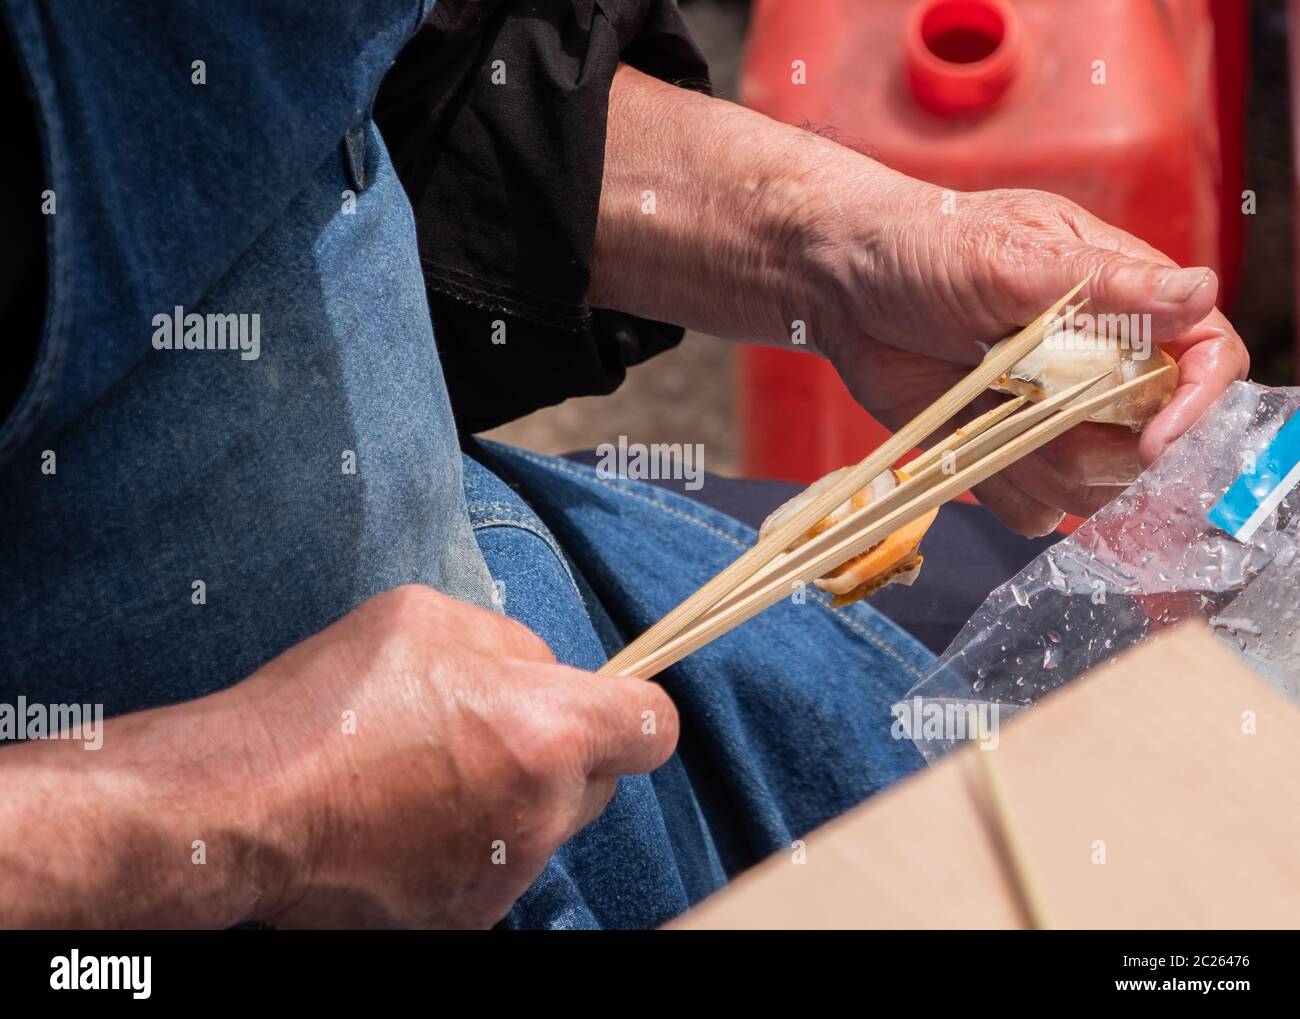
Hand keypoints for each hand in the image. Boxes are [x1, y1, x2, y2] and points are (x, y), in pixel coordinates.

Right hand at [236, 585, 677, 927]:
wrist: (246, 805)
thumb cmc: (331, 700)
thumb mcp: (428, 619)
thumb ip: (512, 644)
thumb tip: (541, 673)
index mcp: (550, 730)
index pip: (654, 727)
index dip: (634, 708)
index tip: (605, 703)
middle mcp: (543, 813)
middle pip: (598, 783)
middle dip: (562, 755)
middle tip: (489, 729)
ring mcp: (505, 875)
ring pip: (542, 827)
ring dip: (511, 800)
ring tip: (424, 775)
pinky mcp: (464, 919)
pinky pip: (494, 869)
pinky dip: (467, 846)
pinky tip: (403, 820)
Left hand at [813, 182, 1248, 535]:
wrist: (845, 285)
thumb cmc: (926, 246)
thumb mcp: (1009, 253)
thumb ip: (1101, 284)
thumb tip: (1198, 295)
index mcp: (1125, 302)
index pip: (1205, 358)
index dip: (1195, 406)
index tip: (1153, 438)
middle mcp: (1103, 368)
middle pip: (1152, 446)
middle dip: (1095, 444)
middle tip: (1024, 400)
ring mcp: (1055, 420)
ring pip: (1092, 488)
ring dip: (1037, 464)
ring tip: (983, 403)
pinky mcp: (1008, 458)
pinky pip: (1032, 510)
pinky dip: (998, 488)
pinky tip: (963, 438)